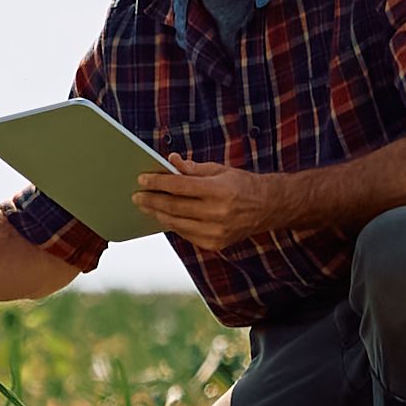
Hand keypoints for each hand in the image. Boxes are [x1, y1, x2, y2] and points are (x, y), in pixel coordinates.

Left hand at [133, 160, 291, 252]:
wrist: (268, 207)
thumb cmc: (242, 184)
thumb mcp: (219, 170)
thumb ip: (193, 168)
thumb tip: (170, 161)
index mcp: (219, 190)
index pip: (179, 186)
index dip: (158, 182)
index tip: (141, 180)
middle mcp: (218, 213)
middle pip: (174, 207)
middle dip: (152, 200)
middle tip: (137, 196)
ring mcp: (217, 232)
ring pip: (177, 223)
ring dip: (158, 214)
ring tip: (146, 206)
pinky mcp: (216, 244)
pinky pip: (187, 234)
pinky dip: (174, 225)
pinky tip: (164, 217)